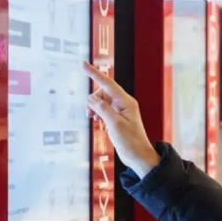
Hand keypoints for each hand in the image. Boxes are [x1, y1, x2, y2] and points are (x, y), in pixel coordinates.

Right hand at [83, 61, 159, 177]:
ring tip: (93, 119)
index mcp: (126, 102)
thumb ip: (102, 109)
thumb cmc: (131, 142)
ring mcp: (121, 110)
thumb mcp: (114, 124)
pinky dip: (98, 113)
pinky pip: (104, 109)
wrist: (138, 156)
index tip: (84, 64)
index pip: (108, 83)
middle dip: (93, 100)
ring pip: (102, 101)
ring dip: (94, 108)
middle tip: (89, 114)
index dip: (95, 73)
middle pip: (103, 92)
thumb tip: (91, 98)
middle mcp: (124, 103)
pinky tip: (98, 122)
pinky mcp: (118, 118)